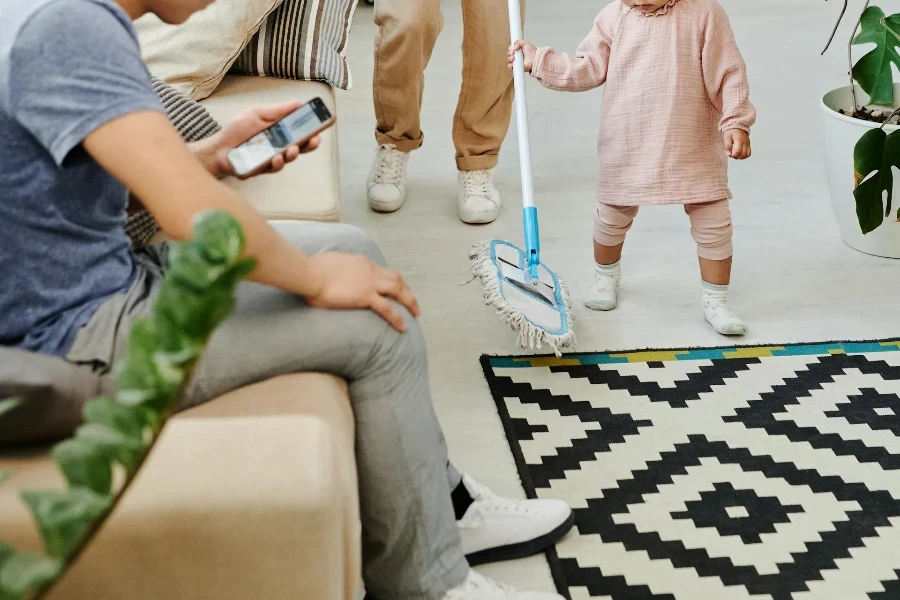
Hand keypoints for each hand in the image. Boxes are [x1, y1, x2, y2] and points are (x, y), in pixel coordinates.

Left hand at [210, 102, 320, 177]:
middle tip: (315, 140)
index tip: (323, 125)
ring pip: (288, 159)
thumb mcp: (257, 113)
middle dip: (310, 144)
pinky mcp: (261, 169)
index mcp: (279, 133)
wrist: (218, 146)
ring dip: (293, 154)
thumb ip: (277, 110)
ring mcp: (271, 159)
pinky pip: (273, 167)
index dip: (313, 130)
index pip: (301, 132)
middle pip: (300, 147)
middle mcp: (279, 147)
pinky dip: (276, 162)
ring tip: (292, 149)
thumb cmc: (237, 130)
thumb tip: (298, 103)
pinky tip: (276, 157)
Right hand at [306, 253, 420, 331]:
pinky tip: (404, 327)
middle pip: (396, 279)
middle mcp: (370, 270)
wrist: (310, 273)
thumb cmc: (312, 269)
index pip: (382, 270)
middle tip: (412, 301)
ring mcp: (369, 283)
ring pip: (398, 290)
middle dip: (407, 290)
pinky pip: (388, 308)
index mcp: (361, 262)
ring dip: (409, 301)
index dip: (391, 279)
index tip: (396, 287)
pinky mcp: (365, 296)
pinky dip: (398, 318)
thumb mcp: (329, 263)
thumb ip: (336, 268)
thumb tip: (332, 272)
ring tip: (416, 313)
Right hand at [508, 40, 537, 72]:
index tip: (514, 49)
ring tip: (514, 58)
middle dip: (510, 53)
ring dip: (510, 58)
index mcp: (517, 50)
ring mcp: (515, 62)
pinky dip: (511, 65)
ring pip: (508, 60)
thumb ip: (518, 42)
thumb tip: (513, 48)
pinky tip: (514, 62)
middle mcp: (516, 56)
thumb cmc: (531, 51)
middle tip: (514, 53)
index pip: (510, 49)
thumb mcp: (525, 43)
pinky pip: (510, 67)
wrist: (534, 58)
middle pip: (508, 54)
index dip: (510, 49)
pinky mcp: (516, 67)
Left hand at [724, 129, 750, 159]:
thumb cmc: (731, 131)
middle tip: (732, 154)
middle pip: (743, 154)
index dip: (733, 155)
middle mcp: (745, 142)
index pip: (737, 152)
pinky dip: (744, 155)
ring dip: (741, 157)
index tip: (729, 153)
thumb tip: (728, 154)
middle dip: (736, 157)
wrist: (738, 125)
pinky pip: (749, 153)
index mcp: (739, 140)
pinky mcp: (749, 144)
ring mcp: (748, 144)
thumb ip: (727, 146)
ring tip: (736, 154)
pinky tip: (740, 154)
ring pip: (747, 155)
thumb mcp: (726, 137)